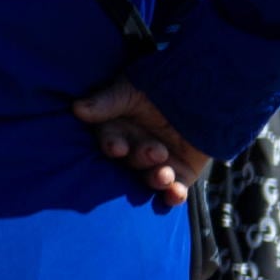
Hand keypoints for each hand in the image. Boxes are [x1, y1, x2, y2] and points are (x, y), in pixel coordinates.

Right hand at [73, 76, 215, 210]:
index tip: (118, 148)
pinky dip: (175, 194)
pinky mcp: (182, 172)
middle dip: (142, 158)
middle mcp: (137, 148)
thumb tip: (78, 108)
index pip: (111, 141)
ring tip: (164, 175)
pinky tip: (176, 195)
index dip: (113, 145)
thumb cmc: (160, 85)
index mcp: (120, 129)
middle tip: (156, 151)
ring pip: (152, 177)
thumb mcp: (132, 90)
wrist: (202, 89)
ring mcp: (159, 162)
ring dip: (157, 179)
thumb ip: (106, 102)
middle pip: (133, 161)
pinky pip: (175, 189)